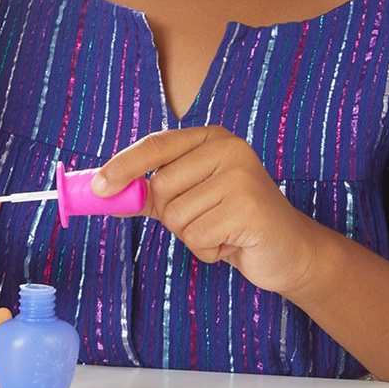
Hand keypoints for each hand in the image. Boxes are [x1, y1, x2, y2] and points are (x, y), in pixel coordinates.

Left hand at [94, 127, 317, 294]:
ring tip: (222, 231)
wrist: (291, 250)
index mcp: (210, 138)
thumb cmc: (234, 221)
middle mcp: (227, 148)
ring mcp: (240, 175)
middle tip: (205, 219)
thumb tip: (101, 191)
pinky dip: (208, 250)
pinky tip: (232, 243)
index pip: (156, 146)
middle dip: (173, 216)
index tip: (97, 188)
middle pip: (161, 187)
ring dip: (193, 236)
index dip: (123, 166)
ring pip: (176, 216)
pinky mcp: (248, 207)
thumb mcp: (191, 197)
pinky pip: (197, 237)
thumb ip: (150, 191)